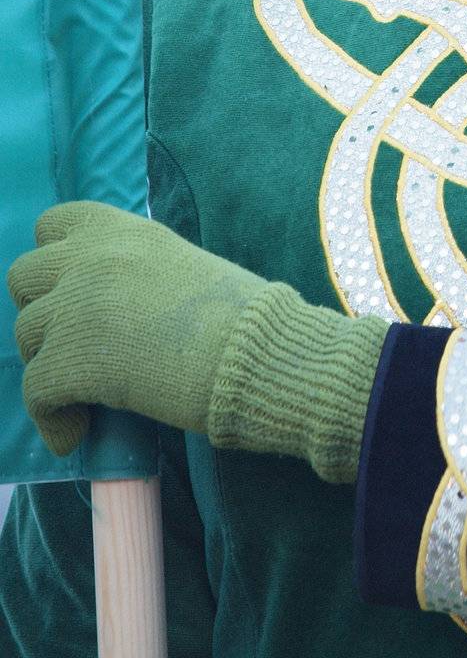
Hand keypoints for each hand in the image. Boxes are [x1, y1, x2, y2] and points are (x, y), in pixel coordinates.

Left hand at [7, 200, 270, 456]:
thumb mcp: (181, 265)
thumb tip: (111, 308)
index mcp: (122, 229)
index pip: (53, 224)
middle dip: (42, 309)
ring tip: (79, 394)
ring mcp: (73, 306)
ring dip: (46, 363)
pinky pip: (34, 393)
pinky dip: (51, 418)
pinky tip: (75, 434)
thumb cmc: (238, 313)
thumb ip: (136, 271)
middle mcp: (89, 257)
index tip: (69, 289)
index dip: (53, 260)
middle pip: (24, 277)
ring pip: (25, 335)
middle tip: (73, 341)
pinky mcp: (67, 361)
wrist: (251, 351)